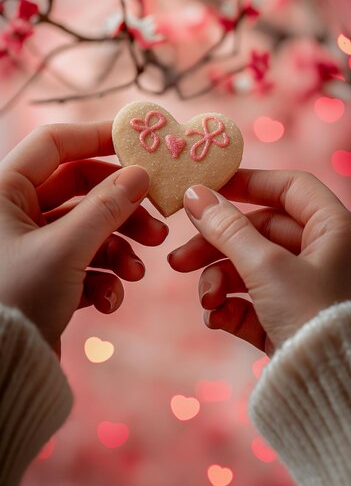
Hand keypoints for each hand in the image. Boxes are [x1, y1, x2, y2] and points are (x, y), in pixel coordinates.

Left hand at [0, 122, 167, 354]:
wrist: (0, 371)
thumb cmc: (16, 299)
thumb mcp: (66, 249)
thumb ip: (107, 207)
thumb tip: (140, 173)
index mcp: (4, 191)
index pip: (55, 143)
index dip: (98, 137)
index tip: (139, 145)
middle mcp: (15, 212)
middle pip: (82, 190)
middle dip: (123, 210)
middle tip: (158, 226)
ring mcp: (31, 245)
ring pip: (88, 229)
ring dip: (119, 249)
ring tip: (138, 272)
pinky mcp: (44, 275)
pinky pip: (82, 262)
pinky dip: (102, 278)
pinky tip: (109, 301)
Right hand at [169, 170, 350, 354]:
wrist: (332, 391)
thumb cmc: (313, 317)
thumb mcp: (266, 266)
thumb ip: (228, 228)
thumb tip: (196, 195)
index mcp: (332, 229)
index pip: (288, 188)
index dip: (249, 183)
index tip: (208, 190)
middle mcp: (322, 254)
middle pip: (258, 232)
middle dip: (216, 246)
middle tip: (179, 259)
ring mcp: (305, 289)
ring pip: (250, 269)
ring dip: (219, 281)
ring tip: (205, 300)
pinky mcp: (289, 320)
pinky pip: (253, 303)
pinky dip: (231, 307)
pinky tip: (217, 319)